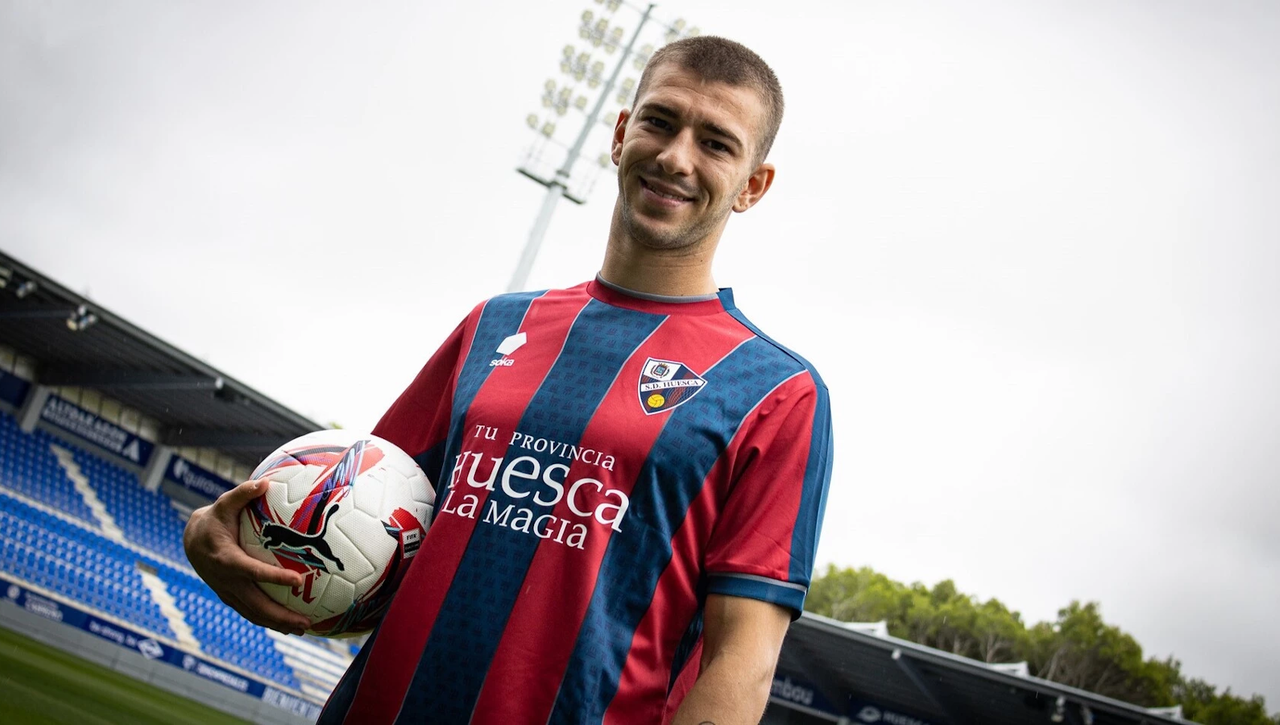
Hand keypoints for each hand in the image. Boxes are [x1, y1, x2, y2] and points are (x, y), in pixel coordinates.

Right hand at [183, 479, 310, 634]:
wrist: (191, 541)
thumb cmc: (213, 519)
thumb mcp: (223, 503)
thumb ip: (242, 494)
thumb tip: (264, 482)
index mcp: (225, 559)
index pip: (252, 571)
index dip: (274, 578)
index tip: (298, 581)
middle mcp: (226, 581)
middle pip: (255, 604)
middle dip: (281, 615)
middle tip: (306, 621)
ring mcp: (228, 592)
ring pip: (254, 613)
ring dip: (278, 623)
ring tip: (304, 628)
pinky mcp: (231, 597)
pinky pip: (251, 612)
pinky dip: (270, 621)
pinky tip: (291, 624)